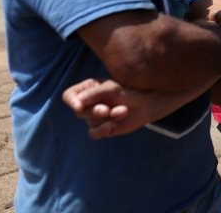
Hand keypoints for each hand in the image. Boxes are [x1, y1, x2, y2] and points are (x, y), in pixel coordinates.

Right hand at [63, 78, 178, 138]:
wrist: (150, 102)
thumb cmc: (132, 89)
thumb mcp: (113, 89)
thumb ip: (95, 94)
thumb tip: (77, 103)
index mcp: (89, 89)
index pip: (70, 95)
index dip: (72, 101)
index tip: (79, 106)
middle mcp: (90, 102)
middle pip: (79, 111)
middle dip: (94, 111)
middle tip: (107, 109)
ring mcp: (96, 116)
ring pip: (89, 122)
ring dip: (105, 119)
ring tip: (123, 111)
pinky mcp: (103, 128)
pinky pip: (94, 133)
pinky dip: (103, 130)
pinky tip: (113, 126)